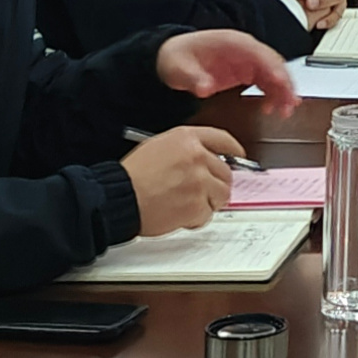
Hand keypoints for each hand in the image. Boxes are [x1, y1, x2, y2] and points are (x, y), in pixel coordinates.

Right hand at [118, 126, 244, 235]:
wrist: (119, 197)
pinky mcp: (196, 204)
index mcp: (187, 139)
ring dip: (208, 202)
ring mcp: (199, 181)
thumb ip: (187, 149)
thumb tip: (207, 159)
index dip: (233, 151)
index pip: (223, 140)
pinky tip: (179, 214)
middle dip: (215, 185)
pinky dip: (196, 218)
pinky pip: (208, 214)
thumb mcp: (159, 147)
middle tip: (200, 193)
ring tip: (186, 203)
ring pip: (222, 194)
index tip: (238, 157)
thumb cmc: (133, 176)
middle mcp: (196, 157)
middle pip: (226, 172)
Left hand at [155, 29, 296, 108]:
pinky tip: (274, 107)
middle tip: (290, 103)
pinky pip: (266, 81)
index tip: (282, 83)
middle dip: (285, 83)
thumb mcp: (180, 69)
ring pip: (274, 73)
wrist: (171, 57)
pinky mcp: (245, 71)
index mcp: (233, 42)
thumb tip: (205, 88)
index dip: (274, 68)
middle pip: (273, 64)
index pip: (260, 54)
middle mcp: (244, 49)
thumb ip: (194, 79)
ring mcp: (247, 60)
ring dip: (283, 91)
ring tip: (287, 109)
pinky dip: (273, 93)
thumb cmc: (177, 57)